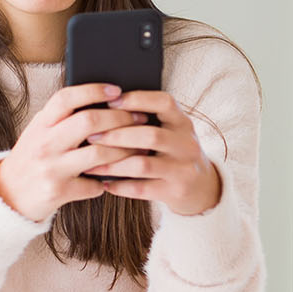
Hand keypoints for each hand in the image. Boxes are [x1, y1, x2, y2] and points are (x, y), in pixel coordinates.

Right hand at [0, 83, 147, 221]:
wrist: (8, 194)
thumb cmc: (31, 158)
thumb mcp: (39, 132)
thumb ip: (62, 119)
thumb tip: (102, 101)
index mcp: (41, 125)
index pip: (67, 98)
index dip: (94, 91)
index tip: (117, 90)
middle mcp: (45, 144)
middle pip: (90, 122)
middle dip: (121, 118)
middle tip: (140, 117)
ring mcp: (52, 168)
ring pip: (100, 154)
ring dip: (126, 150)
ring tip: (140, 147)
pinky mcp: (59, 192)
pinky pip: (95, 185)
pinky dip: (109, 182)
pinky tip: (115, 178)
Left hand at [80, 90, 221, 215]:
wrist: (202, 186)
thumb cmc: (172, 151)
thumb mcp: (170, 130)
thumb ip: (146, 119)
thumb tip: (102, 107)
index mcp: (182, 122)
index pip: (165, 103)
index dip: (138, 99)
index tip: (110, 101)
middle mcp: (187, 144)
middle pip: (150, 136)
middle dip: (116, 135)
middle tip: (91, 137)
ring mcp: (183, 169)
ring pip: (143, 165)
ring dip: (113, 164)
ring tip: (90, 164)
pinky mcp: (176, 191)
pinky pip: (142, 189)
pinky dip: (120, 186)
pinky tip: (104, 183)